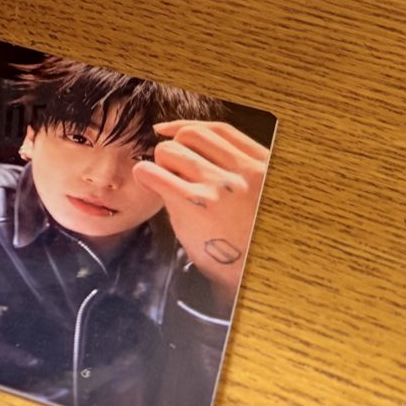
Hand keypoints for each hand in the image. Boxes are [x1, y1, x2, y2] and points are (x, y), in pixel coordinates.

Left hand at [131, 121, 270, 302]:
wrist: (250, 278)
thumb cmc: (248, 240)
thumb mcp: (257, 196)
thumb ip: (235, 169)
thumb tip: (189, 144)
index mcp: (261, 166)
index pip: (220, 130)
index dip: (188, 126)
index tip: (169, 130)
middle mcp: (242, 173)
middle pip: (191, 136)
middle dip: (174, 148)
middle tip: (168, 169)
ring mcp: (219, 187)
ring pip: (171, 151)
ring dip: (159, 163)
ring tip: (163, 183)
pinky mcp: (195, 205)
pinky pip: (155, 173)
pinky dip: (144, 173)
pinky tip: (145, 180)